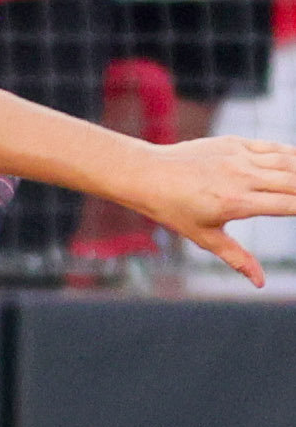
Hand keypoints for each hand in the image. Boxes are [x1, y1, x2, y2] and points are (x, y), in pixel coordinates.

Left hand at [121, 133, 295, 282]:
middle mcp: (241, 178)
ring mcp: (239, 157)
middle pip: (295, 181)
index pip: (290, 206)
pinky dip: (292, 154)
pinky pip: (272, 147)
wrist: (146, 174)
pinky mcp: (234, 143)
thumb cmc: (172, 209)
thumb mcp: (204, 238)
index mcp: (236, 203)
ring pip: (288, 161)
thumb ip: (237, 258)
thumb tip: (260, 283)